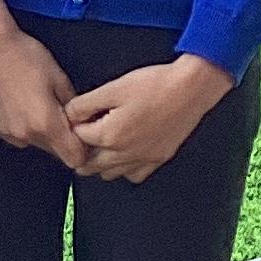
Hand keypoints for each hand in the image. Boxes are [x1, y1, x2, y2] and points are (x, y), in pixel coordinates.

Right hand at [0, 0, 82, 167]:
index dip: (83, 149)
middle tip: (60, 111)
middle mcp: (25, 135)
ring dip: (40, 131)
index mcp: (46, 124)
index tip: (85, 136)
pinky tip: (18, 101)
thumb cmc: (25, 55)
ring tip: (36, 102)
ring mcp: (5, 132)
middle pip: (54, 151)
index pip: (74, 158)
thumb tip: (80, 121)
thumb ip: (73, 106)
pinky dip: (21, 124)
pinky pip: (14, 133)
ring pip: (33, 142)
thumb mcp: (59, 77)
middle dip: (62, 137)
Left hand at [67, 55, 233, 182]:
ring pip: (110, 174)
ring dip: (100, 164)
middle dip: (81, 151)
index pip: (78, 138)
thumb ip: (85, 103)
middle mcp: (124, 153)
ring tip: (100, 146)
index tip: (76, 118)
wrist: (191, 88)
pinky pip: (135, 175)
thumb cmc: (155, 84)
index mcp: (109, 135)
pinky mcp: (159, 158)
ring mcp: (143, 159)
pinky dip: (125, 169)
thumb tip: (69, 113)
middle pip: (90, 164)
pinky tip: (125, 154)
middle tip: (82, 137)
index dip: (75, 126)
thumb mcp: (113, 88)